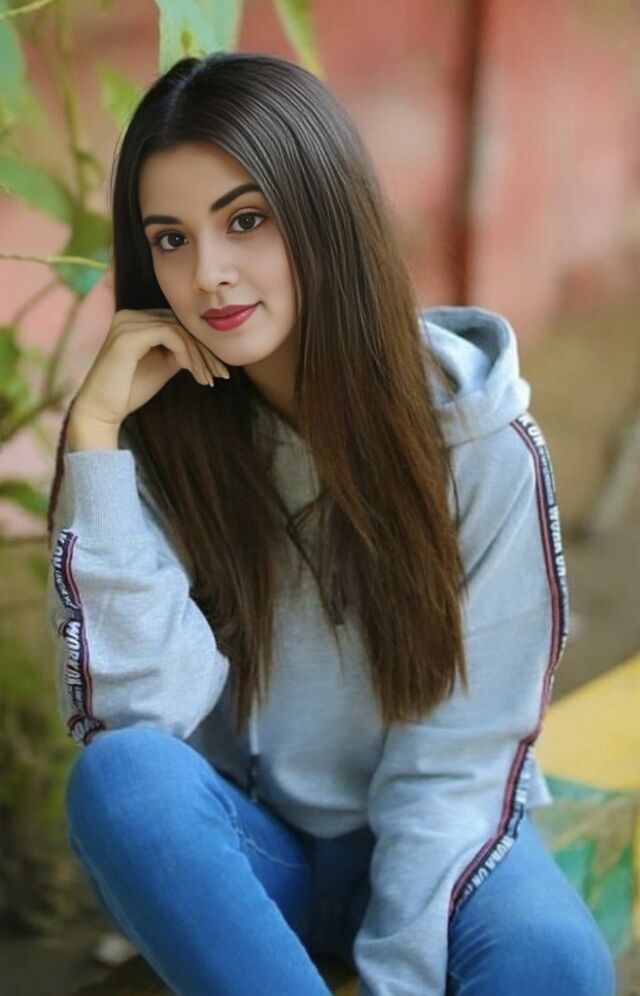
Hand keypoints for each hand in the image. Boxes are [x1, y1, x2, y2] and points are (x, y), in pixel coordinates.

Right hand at [70, 307, 229, 427]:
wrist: (101, 410)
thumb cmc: (129, 390)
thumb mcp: (162, 365)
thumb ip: (180, 351)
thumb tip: (203, 346)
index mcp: (135, 320)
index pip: (176, 324)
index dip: (200, 345)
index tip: (217, 371)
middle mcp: (129, 315)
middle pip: (180, 324)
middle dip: (205, 350)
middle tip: (221, 375)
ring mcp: (127, 322)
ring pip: (178, 329)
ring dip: (199, 355)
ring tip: (210, 378)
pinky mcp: (129, 335)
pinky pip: (170, 335)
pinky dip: (188, 353)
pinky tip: (196, 373)